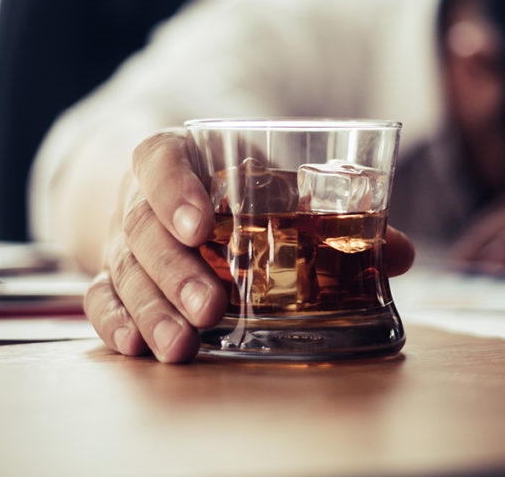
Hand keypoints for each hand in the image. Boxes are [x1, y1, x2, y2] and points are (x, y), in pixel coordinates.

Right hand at [83, 130, 415, 361]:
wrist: (178, 187)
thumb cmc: (237, 185)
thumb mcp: (277, 186)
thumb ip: (332, 216)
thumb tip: (402, 252)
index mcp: (176, 156)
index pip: (160, 159)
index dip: (175, 189)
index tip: (200, 223)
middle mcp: (139, 196)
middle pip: (141, 227)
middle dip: (176, 270)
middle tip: (211, 305)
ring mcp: (121, 239)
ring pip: (124, 270)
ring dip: (153, 309)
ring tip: (185, 344)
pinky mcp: (114, 274)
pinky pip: (102, 297)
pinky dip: (116, 323)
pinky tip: (138, 348)